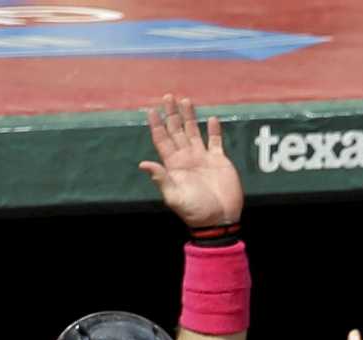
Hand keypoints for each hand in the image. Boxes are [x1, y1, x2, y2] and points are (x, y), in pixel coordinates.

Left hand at [138, 94, 241, 230]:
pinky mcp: (219, 161)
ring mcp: (202, 158)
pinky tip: (212, 119)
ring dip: (189, 116)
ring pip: (193, 132)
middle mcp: (186, 158)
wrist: (219, 220)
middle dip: (172, 114)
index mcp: (174, 166)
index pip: (162, 140)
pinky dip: (214, 130)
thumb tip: (143, 164)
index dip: (157, 125)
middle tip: (168, 96)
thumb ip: (161, 179)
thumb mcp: (174, 197)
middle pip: (176, 131)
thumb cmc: (195, 211)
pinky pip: (215, 142)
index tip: (151, 110)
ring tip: (185, 100)